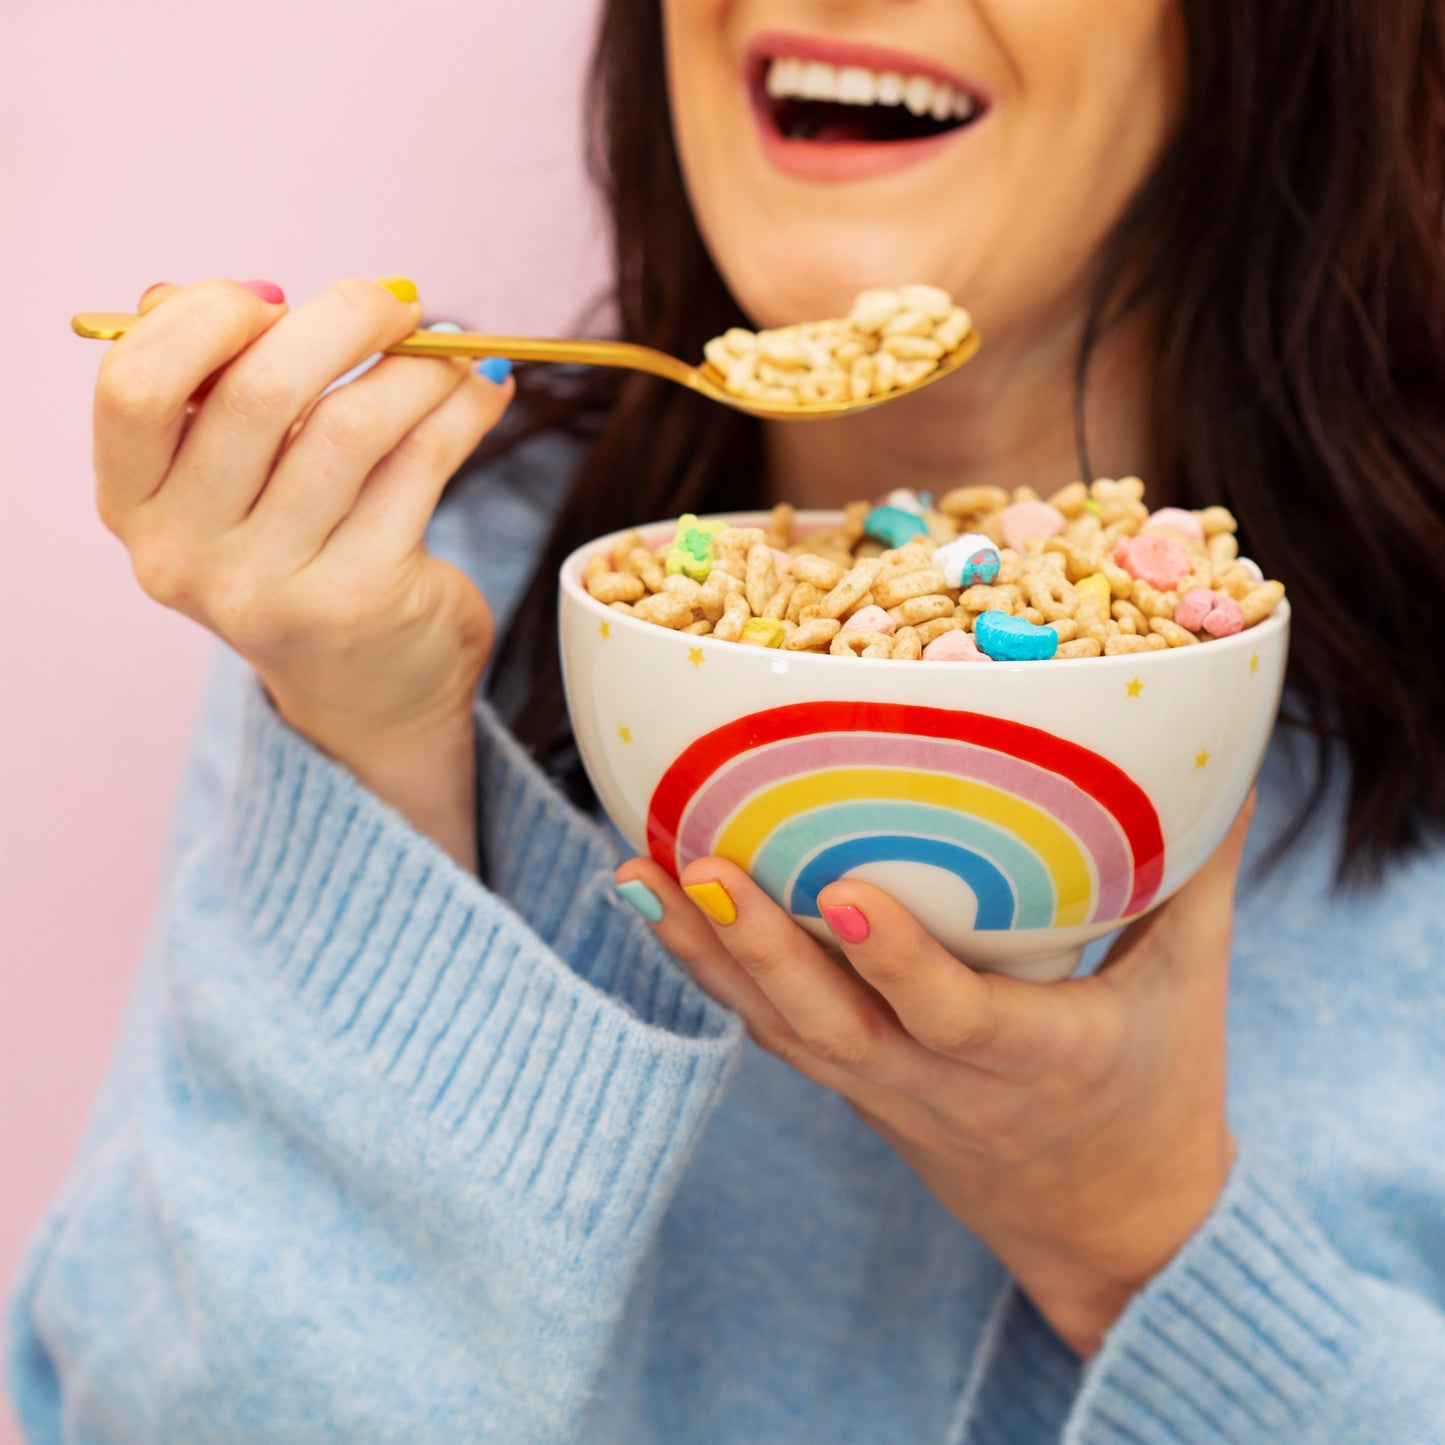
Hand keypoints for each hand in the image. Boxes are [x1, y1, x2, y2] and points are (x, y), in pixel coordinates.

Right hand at [94, 278, 513, 865]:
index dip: (209, 318)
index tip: (279, 297)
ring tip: (450, 355)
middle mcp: (186, 555)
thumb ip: (219, 395)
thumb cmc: (299, 559)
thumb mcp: (236, 486)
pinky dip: (461, 412)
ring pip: (349, 426)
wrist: (365, 694)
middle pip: (254, 393)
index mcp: (134, 507)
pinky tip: (484, 391)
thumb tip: (239, 294)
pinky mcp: (361, 598)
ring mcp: (271, 587)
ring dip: (416, 370)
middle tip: (397, 303)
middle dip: (341, 321)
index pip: (137, 387)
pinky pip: (419, 467)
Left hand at [617, 797, 1254, 1356]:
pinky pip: (775, 1033)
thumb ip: (1201, 878)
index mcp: (1031, 1059)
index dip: (895, 959)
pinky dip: (715, 974)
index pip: (952, 1014)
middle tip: (690, 863)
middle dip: (755, 949)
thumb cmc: (1160, 1098)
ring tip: (635, 872)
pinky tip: (663, 909)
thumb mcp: (1195, 990)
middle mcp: (938, 1082)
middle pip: (827, 1025)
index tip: (842, 891)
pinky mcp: (856, 1088)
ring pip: (779, 1029)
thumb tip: (1221, 766)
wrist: (1112, 1234)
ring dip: (705, 955)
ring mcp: (884, 1092)